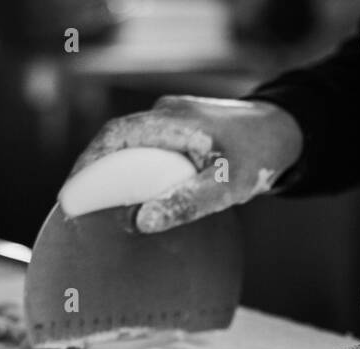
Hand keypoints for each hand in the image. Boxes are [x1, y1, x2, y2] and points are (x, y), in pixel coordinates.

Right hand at [65, 96, 302, 233]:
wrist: (289, 134)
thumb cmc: (260, 156)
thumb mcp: (226, 186)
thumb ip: (186, 203)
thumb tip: (142, 221)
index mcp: (171, 120)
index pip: (113, 137)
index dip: (86, 164)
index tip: (70, 194)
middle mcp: (166, 115)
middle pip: (114, 141)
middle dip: (91, 173)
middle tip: (76, 208)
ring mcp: (173, 123)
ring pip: (130, 147)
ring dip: (111, 174)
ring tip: (96, 209)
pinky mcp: (181, 136)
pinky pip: (146, 152)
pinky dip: (131, 174)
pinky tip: (129, 200)